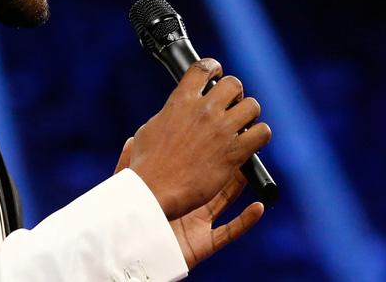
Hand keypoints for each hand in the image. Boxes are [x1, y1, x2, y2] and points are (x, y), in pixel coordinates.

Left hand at [115, 138, 263, 268]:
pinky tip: (259, 208)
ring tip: (254, 171)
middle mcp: (187, 206)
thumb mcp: (127, 190)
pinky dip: (246, 221)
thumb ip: (128, 166)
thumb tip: (129, 140)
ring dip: (240, 187)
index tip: (215, 135)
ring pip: (225, 203)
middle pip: (213, 182)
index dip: (206, 154)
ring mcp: (197, 226)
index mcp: (171, 191)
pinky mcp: (203, 245)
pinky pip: (230, 232)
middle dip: (229, 166)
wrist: (129, 250)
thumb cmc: (128, 219)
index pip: (193, 168)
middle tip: (242, 145)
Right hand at [125, 59, 270, 219]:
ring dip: (249, 114)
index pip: (202, 68)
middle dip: (235, 93)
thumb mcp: (149, 128)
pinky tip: (251, 142)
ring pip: (252, 106)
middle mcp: (203, 111)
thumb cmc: (147, 164)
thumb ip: (168, 114)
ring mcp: (221, 131)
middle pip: (233, 84)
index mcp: (180, 101)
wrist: (154, 190)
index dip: (213, 67)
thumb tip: (174, 110)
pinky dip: (259, 136)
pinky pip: (261, 133)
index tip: (217, 73)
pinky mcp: (234, 153)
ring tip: (243, 125)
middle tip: (231, 106)